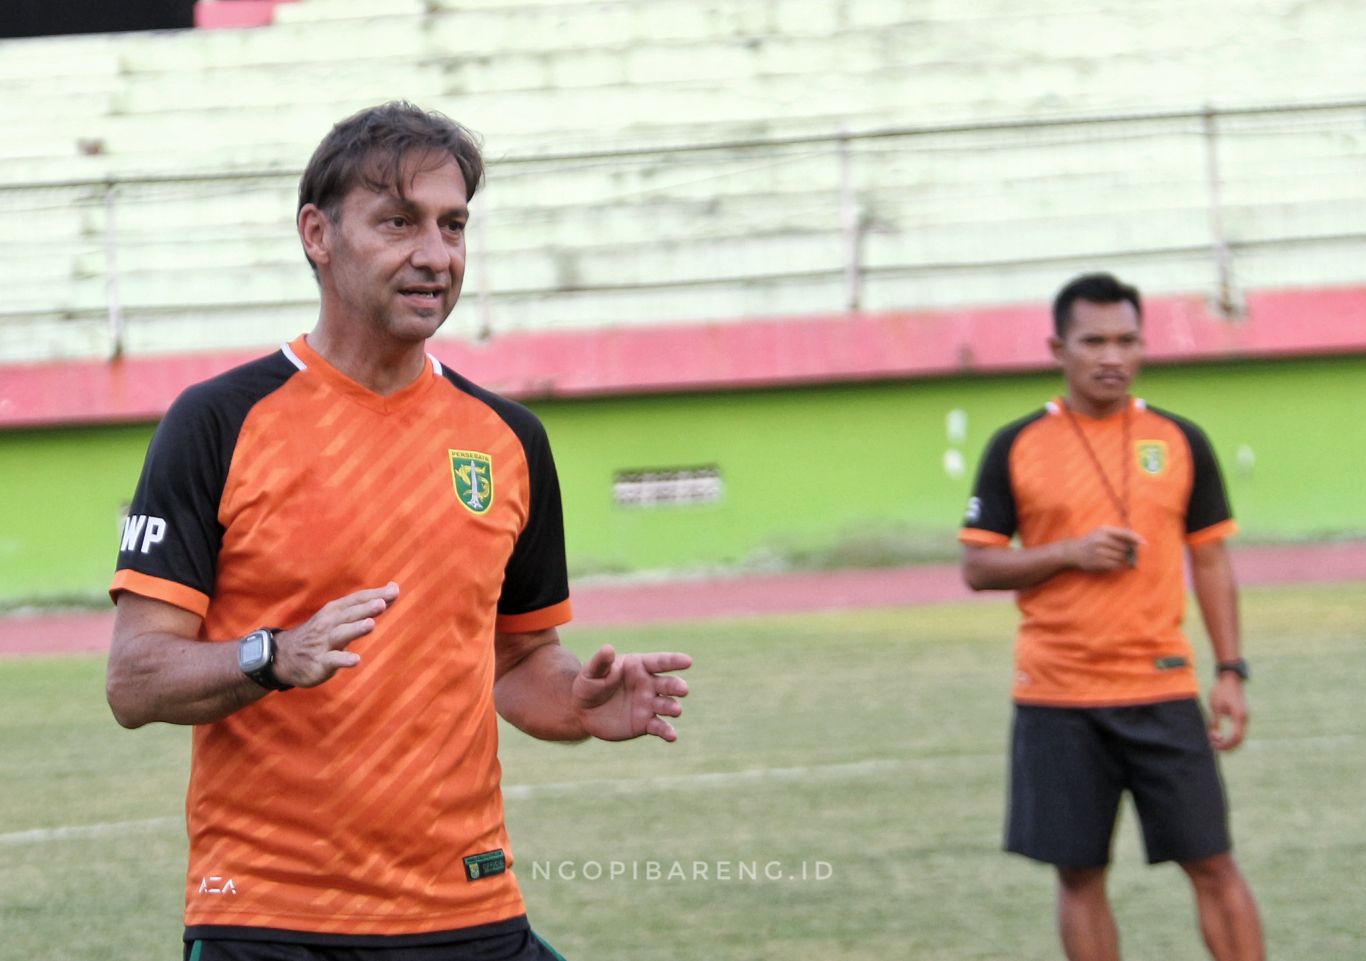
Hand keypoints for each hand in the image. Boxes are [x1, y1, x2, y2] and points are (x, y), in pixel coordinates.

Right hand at [273, 582, 399, 687]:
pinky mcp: (319, 662)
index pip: (357, 600)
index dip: (375, 595)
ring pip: (341, 634)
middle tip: (382, 603)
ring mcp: (323, 643)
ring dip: (355, 628)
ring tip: (370, 624)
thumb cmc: (321, 633)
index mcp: (335, 611)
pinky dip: (343, 659)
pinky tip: (356, 660)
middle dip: (366, 608)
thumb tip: (394, 588)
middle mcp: (328, 624)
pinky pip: (333, 660)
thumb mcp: (340, 617)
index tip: (394, 590)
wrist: (284, 656)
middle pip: (350, 614)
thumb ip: (368, 605)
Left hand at [571, 645, 691, 741]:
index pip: (660, 662)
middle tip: (683, 689)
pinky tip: (672, 736)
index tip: (688, 661)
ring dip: (673, 707)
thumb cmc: (588, 685)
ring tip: (676, 710)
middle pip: (668, 684)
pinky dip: (667, 732)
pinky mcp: (646, 724)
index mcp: (639, 666)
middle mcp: (649, 685)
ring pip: (667, 705)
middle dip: (677, 686)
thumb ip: (601, 662)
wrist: (582, 711)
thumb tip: (608, 649)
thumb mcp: (591, 672)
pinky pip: (660, 727)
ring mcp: (649, 705)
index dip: (674, 661)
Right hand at [1067, 526, 1144, 571]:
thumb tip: (1138, 542)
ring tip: (1121, 558)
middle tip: (1132, 554)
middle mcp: (1102, 540)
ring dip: (1124, 559)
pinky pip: (1116, 564)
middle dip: (1130, 551)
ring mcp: (1099, 552)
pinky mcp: (1099, 562)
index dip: (1136, 538)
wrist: (1073, 551)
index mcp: (1104, 530)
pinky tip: (1116, 562)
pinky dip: (1119, 564)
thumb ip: (1118, 534)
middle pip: (1125, 547)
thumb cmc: (1092, 540)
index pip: (1124, 534)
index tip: (1144, 543)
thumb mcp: (1102, 532)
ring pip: (1121, 557)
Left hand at [1208, 673, 1248, 750]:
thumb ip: (1215, 723)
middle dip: (1227, 745)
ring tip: (1215, 741)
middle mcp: (1244, 718)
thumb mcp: (1215, 707)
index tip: (1215, 746)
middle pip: (1239, 739)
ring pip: (1240, 735)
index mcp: (1239, 717)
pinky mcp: (1242, 715)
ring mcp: (1245, 717)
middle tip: (1214, 746)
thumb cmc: (1221, 691)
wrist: (1229, 678)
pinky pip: (1238, 730)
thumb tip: (1215, 737)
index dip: (1226, 744)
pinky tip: (1220, 736)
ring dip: (1229, 741)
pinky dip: (1231, 736)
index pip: (1235, 737)